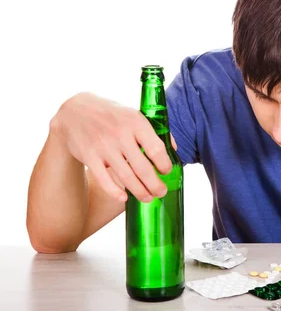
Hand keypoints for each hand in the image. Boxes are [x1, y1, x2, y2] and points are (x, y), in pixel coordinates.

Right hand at [50, 92, 176, 202]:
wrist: (75, 111)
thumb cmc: (112, 116)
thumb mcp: (134, 115)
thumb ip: (155, 131)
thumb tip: (174, 150)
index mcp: (136, 122)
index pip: (156, 149)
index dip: (165, 165)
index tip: (166, 172)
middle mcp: (120, 134)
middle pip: (143, 168)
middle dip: (155, 185)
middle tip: (161, 192)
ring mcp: (103, 146)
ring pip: (126, 177)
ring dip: (140, 192)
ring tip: (148, 198)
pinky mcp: (89, 156)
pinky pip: (104, 180)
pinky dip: (115, 192)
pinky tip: (124, 198)